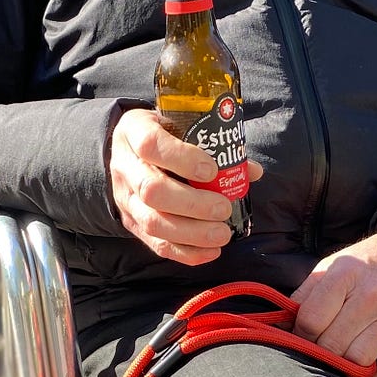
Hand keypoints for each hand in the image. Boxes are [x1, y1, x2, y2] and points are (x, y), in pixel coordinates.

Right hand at [110, 108, 262, 265]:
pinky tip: (211, 251)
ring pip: (152, 221)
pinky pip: (155, 243)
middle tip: (224, 208)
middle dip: (192, 204)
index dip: (181, 158)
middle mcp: (125, 166)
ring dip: (192, 232)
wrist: (128, 149)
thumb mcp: (180, 123)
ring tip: (222, 234)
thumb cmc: (162, 134)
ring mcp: (125, 198)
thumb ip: (213, 143)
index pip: (150, 145)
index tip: (211, 169)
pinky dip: (186, 252)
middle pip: (151, 190)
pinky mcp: (132, 222)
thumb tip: (251, 171)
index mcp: (134, 132)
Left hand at [291, 222, 376, 376]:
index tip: (300, 339)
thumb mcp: (335, 264)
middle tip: (319, 350)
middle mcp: (373, 294)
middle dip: (320, 352)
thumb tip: (282, 325)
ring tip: (340, 360)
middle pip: (332, 344)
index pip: (310, 320)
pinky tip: (363, 374)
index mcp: (347, 273)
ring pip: (359, 361)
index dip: (298, 336)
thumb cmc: (373, 260)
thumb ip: (307, 293)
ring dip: (345, 367)